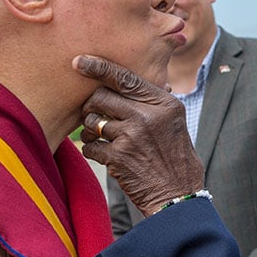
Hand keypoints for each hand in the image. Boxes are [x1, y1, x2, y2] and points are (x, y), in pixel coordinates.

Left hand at [74, 55, 204, 214]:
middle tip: (93, 116)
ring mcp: (132, 136)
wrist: (178, 195)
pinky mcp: (119, 157)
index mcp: (163, 104)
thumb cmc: (174, 157)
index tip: (78, 61)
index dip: (99, 67)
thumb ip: (152, 102)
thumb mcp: (174, 122)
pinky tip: (104, 156)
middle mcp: (148, 116)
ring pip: (92, 122)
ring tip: (100, 138)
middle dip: (91, 107)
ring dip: (90, 130)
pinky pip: (90, 146)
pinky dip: (92, 150)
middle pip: (101, 97)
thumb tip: (124, 82)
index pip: (126, 78)